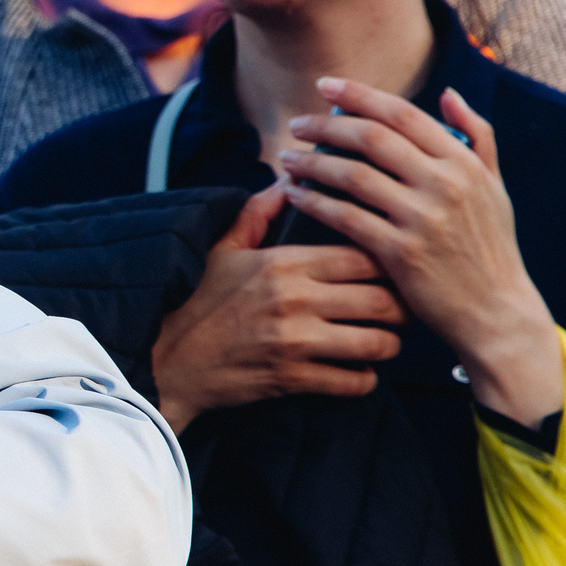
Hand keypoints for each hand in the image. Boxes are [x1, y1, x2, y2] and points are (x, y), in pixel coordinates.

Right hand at [150, 183, 407, 430]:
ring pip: (378, 343)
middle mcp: (296, 300)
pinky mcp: (292, 379)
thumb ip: (257, 213)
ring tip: (381, 338)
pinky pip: (354, 382)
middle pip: (384, 300)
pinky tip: (354, 370)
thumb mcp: (220, 249)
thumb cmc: (193, 301)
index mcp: (284, 262)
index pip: (364, 254)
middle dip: (402, 306)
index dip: (388, 260)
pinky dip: (363, 379)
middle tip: (402, 306)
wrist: (163, 358)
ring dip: (387, 343)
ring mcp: (295, 342)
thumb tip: (286, 183)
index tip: (391, 266)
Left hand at [279, 78, 561, 425]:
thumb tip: (448, 93)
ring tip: (286, 158)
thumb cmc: (490, 247)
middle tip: (295, 124)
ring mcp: (422, 218)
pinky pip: (345, 217)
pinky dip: (313, 202)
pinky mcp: (400, 252)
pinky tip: (292, 195)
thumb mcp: (494, 188)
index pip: (402, 114)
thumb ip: (476, 137)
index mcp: (463, 162)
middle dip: (326, 125)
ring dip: (311, 163)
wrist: (497, 312)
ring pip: (352, 175)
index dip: (359, 94)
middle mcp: (444, 184)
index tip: (325, 85)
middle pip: (371, 138)